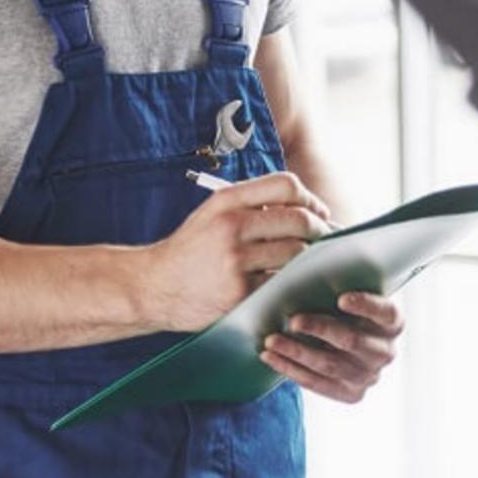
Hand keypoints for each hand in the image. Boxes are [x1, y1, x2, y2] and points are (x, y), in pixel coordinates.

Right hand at [139, 172, 332, 330]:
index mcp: (227, 201)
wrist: (153, 286)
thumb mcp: (213, 214)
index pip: (286, 185)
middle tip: (324, 240)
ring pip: (297, 253)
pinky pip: (283, 282)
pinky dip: (293, 282)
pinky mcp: (240, 291)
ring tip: (306, 262)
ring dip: (309, 259)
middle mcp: (231, 226)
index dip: (310, 199)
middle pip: (300, 219)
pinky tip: (290, 282)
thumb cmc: (191, 250)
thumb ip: (253, 206)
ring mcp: (236, 260)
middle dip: (320, 230)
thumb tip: (309, 209)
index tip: (318, 212)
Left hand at [260, 292, 402, 402]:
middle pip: (353, 341)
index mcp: (392, 323)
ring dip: (297, 352)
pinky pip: (317, 384)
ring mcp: (369, 376)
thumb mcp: (346, 295)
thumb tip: (305, 275)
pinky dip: (291, 369)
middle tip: (293, 320)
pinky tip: (271, 358)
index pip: (385, 313)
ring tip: (271, 340)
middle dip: (320, 329)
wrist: (342, 343)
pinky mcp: (351, 394)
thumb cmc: (340, 311)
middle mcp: (385, 352)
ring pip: (330, 365)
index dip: (365, 306)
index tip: (341, 298)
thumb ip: (336, 288)